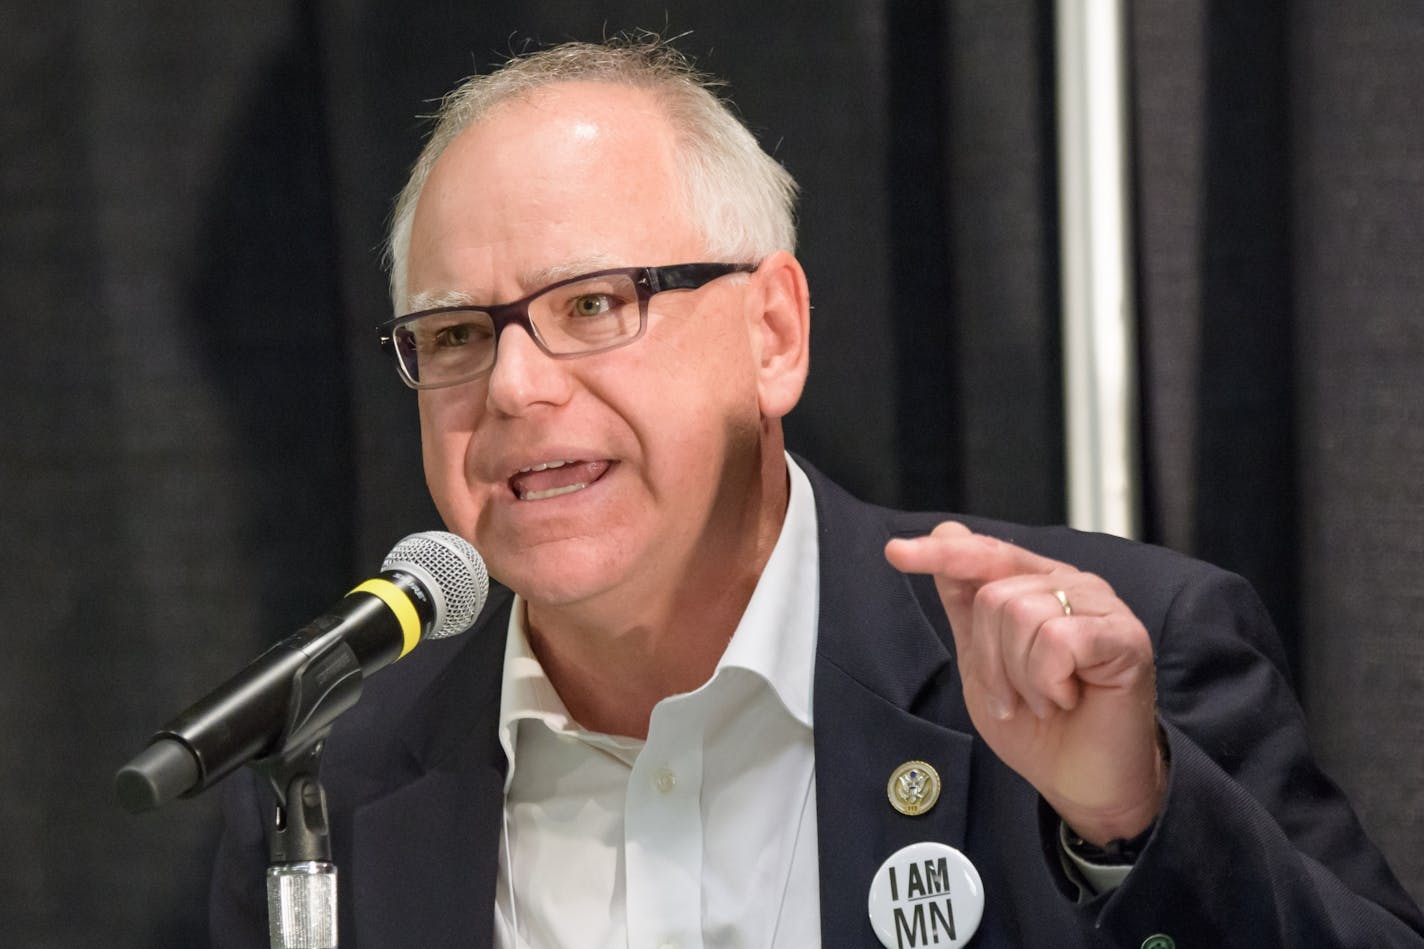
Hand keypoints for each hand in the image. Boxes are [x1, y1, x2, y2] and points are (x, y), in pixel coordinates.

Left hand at [885, 521, 1166, 844]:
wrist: (1080, 783)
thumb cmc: (1038, 727)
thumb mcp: (983, 663)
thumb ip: (965, 605)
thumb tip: (945, 535)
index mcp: (1038, 586)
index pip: (984, 553)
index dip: (940, 553)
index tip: (895, 552)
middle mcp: (1072, 585)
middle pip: (994, 595)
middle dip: (992, 659)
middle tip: (1016, 696)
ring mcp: (1102, 607)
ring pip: (1023, 614)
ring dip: (1021, 676)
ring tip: (1046, 699)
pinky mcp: (1126, 636)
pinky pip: (1058, 641)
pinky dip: (1049, 681)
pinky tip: (1067, 698)